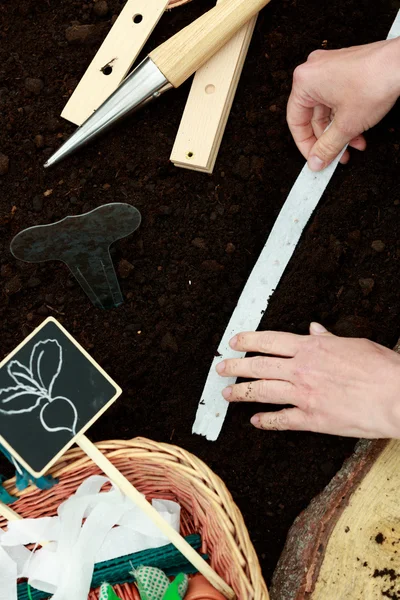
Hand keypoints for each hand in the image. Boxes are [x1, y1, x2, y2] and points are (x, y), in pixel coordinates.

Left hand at [216, 323, 399, 437]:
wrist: (397, 395)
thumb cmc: (381, 367)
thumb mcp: (353, 343)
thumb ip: (328, 338)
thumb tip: (314, 329)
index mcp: (311, 347)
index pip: (270, 341)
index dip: (248, 340)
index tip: (234, 342)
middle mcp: (302, 369)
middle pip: (259, 366)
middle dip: (236, 367)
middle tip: (221, 368)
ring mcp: (304, 395)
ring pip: (263, 392)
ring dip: (242, 393)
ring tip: (227, 394)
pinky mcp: (312, 419)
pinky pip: (282, 420)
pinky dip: (266, 421)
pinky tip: (255, 422)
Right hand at [287, 39, 399, 170]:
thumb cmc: (375, 81)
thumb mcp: (346, 125)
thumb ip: (327, 147)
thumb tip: (315, 160)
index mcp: (305, 81)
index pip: (296, 121)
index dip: (305, 145)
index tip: (314, 158)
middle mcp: (314, 71)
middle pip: (313, 116)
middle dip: (328, 140)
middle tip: (335, 156)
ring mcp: (330, 68)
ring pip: (328, 110)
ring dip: (340, 131)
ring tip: (353, 146)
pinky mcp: (345, 69)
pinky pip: (338, 99)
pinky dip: (347, 117)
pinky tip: (358, 131)